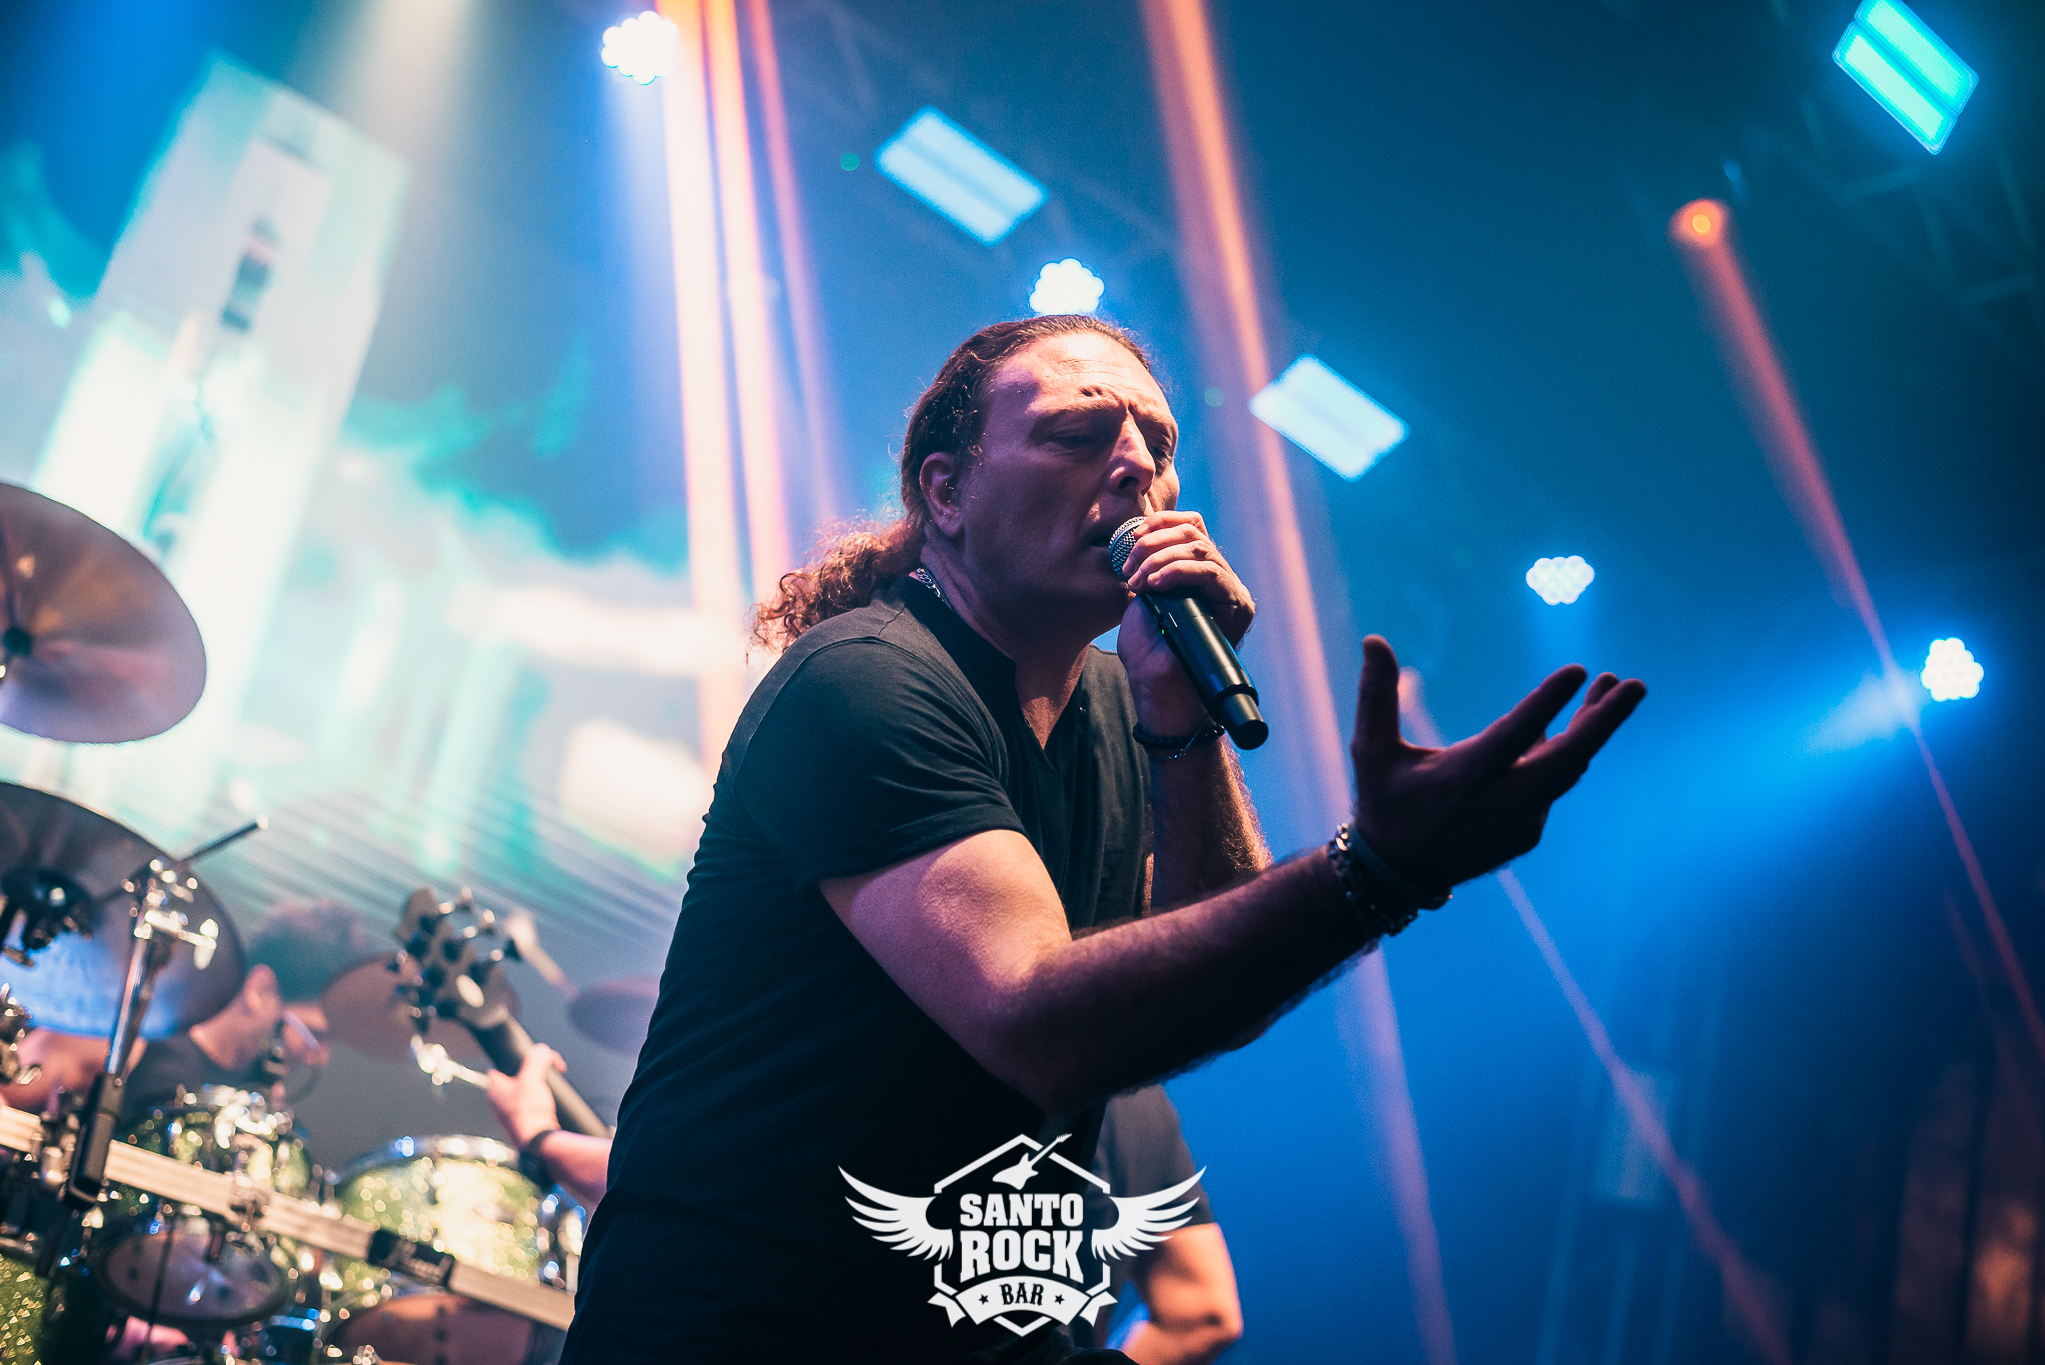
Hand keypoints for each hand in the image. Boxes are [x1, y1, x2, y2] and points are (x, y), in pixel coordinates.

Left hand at [486, 1044, 565, 1147]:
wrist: (538, 1141)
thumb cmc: (529, 1112)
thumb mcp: (532, 1078)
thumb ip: (536, 1059)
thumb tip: (541, 1049)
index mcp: (494, 1089)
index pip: (498, 1068)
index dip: (513, 1061)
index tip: (529, 1059)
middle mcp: (499, 1102)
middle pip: (515, 1078)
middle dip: (532, 1073)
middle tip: (545, 1072)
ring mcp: (510, 1114)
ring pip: (523, 1092)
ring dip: (537, 1087)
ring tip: (549, 1087)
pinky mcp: (522, 1122)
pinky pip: (530, 1105)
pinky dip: (539, 1101)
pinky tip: (549, 1102)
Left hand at [1114, 512, 1254, 731]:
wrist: (1159, 691)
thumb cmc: (1148, 652)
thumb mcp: (1141, 600)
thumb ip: (1147, 568)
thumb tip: (1139, 537)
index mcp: (1199, 575)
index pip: (1190, 528)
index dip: (1161, 523)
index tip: (1131, 535)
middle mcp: (1220, 579)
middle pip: (1194, 534)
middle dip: (1154, 542)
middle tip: (1128, 566)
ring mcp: (1231, 592)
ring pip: (1201, 549)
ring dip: (1161, 557)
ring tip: (1138, 580)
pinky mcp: (1236, 606)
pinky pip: (1210, 572)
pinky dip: (1178, 571)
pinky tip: (1155, 583)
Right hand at [1351, 636, 1644, 890]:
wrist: (1398, 873)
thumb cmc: (1384, 801)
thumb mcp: (1371, 750)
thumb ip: (1376, 696)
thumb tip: (1374, 639)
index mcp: (1465, 776)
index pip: (1517, 733)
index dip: (1548, 702)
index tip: (1579, 670)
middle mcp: (1501, 802)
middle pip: (1569, 759)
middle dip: (1606, 720)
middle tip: (1635, 684)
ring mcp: (1521, 822)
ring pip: (1568, 770)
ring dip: (1592, 729)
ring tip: (1613, 688)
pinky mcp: (1529, 834)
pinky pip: (1553, 786)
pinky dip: (1562, 756)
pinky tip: (1563, 730)